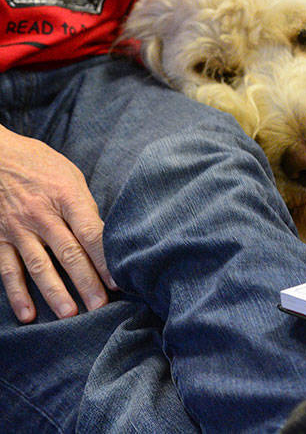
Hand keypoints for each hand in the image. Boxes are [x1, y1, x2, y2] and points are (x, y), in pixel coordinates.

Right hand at [0, 125, 115, 321]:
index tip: (119, 280)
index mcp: (67, 197)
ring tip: (70, 314)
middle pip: (69, 253)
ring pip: (39, 266)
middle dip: (86, 282)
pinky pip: (8, 270)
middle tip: (101, 306)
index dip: (105, 259)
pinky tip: (27, 313)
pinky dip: (17, 294)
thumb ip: (83, 207)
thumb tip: (100, 239)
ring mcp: (18, 229)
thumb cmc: (40, 164)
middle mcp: (42, 215)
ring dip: (55, 292)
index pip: (91, 233)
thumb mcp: (70, 176)